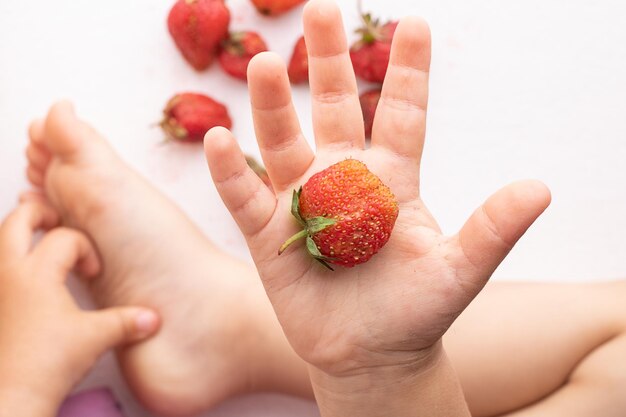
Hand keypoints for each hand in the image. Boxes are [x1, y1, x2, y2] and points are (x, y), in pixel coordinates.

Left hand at [0, 199, 159, 416]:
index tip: (93, 273)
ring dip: (19, 236)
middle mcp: (9, 273)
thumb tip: (153, 318)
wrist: (9, 396)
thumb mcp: (96, 338)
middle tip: (57, 223)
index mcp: (36, 273)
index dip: (86, 249)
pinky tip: (27, 281)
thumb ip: (128, 322)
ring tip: (41, 247)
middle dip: (38, 214)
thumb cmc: (48, 363)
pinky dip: (11, 262)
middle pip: (15, 220)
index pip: (65, 237)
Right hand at [205, 0, 548, 401]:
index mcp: (391, 179)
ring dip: (272, 106)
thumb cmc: (416, 311)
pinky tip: (220, 140)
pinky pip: (245, 197)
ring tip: (264, 62)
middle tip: (320, 9)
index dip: (407, 71)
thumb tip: (540, 189)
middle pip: (331, 110)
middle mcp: (342, 179)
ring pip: (283, 143)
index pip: (399, 113)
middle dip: (325, 61)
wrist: (371, 356)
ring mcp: (300, 202)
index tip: (415, 24)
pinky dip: (232, 172)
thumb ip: (492, 230)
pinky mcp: (267, 234)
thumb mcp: (459, 271)